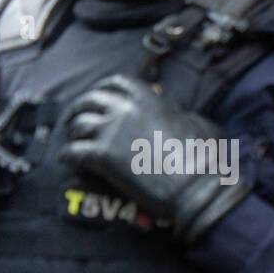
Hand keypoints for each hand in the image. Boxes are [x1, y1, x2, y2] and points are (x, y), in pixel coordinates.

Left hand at [59, 75, 251, 243]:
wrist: (196, 188)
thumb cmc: (205, 159)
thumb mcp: (200, 126)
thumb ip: (182, 115)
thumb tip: (178, 113)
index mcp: (149, 100)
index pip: (116, 84)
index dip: (103, 90)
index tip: (99, 99)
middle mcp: (125, 109)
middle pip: (89, 101)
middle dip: (79, 109)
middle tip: (77, 121)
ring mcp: (110, 131)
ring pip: (78, 125)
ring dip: (74, 133)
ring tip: (75, 142)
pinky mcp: (101, 157)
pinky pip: (72, 152)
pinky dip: (67, 156)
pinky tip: (70, 162)